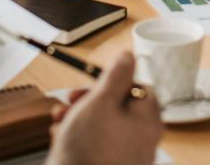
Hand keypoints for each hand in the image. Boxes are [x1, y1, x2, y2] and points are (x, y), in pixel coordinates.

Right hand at [45, 52, 161, 164]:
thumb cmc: (87, 150)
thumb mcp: (99, 101)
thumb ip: (116, 76)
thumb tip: (129, 55)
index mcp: (148, 121)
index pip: (140, 87)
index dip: (115, 81)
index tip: (95, 83)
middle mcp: (143, 140)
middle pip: (120, 106)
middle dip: (91, 99)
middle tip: (72, 99)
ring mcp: (129, 157)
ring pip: (105, 124)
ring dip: (80, 116)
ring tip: (61, 119)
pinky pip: (99, 144)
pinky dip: (81, 137)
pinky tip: (62, 137)